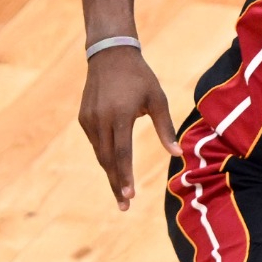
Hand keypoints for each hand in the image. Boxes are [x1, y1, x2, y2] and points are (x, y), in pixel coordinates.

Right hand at [78, 46, 178, 210]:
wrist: (110, 55)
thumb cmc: (140, 78)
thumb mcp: (158, 100)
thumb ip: (165, 128)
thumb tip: (177, 154)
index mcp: (120, 115)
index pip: (122, 153)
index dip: (125, 176)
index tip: (129, 196)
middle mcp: (101, 119)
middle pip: (108, 159)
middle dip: (116, 183)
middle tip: (124, 206)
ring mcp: (89, 119)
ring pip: (100, 153)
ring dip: (110, 172)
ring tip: (120, 192)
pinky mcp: (84, 118)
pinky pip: (96, 142)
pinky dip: (105, 155)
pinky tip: (114, 165)